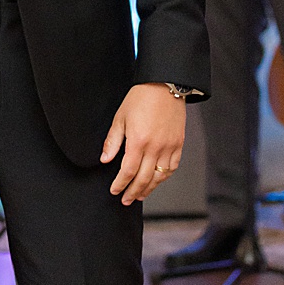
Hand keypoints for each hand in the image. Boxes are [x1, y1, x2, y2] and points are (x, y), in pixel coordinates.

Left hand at [103, 82, 187, 204]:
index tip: (115, 190)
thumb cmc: (141, 98)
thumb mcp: (120, 118)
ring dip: (149, 188)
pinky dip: (164, 177)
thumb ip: (112, 141)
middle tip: (126, 200)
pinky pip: (172, 167)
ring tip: (140, 195)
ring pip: (160, 176)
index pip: (128, 171)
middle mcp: (156, 147)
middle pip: (144, 178)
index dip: (120, 184)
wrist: (165, 84)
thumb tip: (105, 160)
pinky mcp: (179, 143)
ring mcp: (169, 146)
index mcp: (138, 141)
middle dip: (133, 192)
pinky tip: (157, 180)